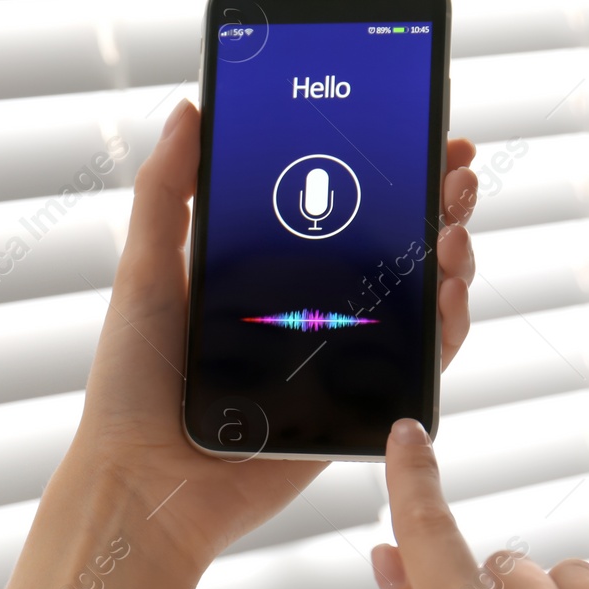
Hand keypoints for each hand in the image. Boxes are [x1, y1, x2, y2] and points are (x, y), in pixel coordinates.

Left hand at [69, 101, 480, 569]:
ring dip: (450, 251)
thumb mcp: (144, 272)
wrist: (145, 481)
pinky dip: (451, 323)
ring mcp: (339, 354)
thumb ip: (166, 193)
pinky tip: (453, 288)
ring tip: (454, 221)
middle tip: (455, 163)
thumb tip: (189, 107)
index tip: (413, 124)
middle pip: (389, 241)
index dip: (380, 165)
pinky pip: (420, 361)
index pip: (335, 204)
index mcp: (262, 269)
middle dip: (433, 197)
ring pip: (417, 295)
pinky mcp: (357, 404)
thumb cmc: (133, 382)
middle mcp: (308, 306)